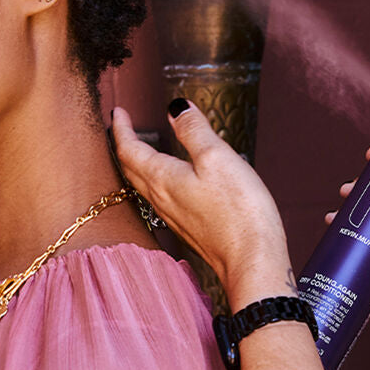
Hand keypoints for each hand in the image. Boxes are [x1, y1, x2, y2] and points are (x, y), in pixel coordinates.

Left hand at [111, 102, 292, 309]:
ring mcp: (173, 217)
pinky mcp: (188, 228)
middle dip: (122, 145)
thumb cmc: (239, 212)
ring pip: (143, 185)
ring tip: (140, 148)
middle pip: (130, 169)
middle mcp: (161, 200)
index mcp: (162, 179)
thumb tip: (175, 108)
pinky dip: (154, 180)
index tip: (118, 111)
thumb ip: (193, 130)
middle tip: (121, 127)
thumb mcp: (217, 158)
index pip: (129, 149)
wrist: (252, 262)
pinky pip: (160, 199)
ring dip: (136, 164)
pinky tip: (168, 180)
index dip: (121, 127)